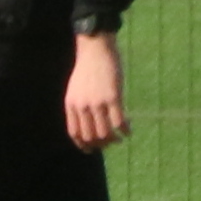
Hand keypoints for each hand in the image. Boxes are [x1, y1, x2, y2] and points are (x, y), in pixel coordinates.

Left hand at [66, 33, 129, 150]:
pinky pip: (119, 121)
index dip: (83, 144)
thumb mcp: (75, 89)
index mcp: (71, 105)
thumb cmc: (87, 69)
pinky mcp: (113, 97)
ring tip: (119, 138)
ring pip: (104, 132)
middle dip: (100, 144)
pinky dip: (125, 130)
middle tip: (110, 143)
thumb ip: (79, 105)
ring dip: (113, 139)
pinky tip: (129, 130)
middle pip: (90, 136)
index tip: (92, 149)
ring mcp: (97, 102)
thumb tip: (88, 122)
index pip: (74, 133)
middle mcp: (82, 106)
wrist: (95, 50)